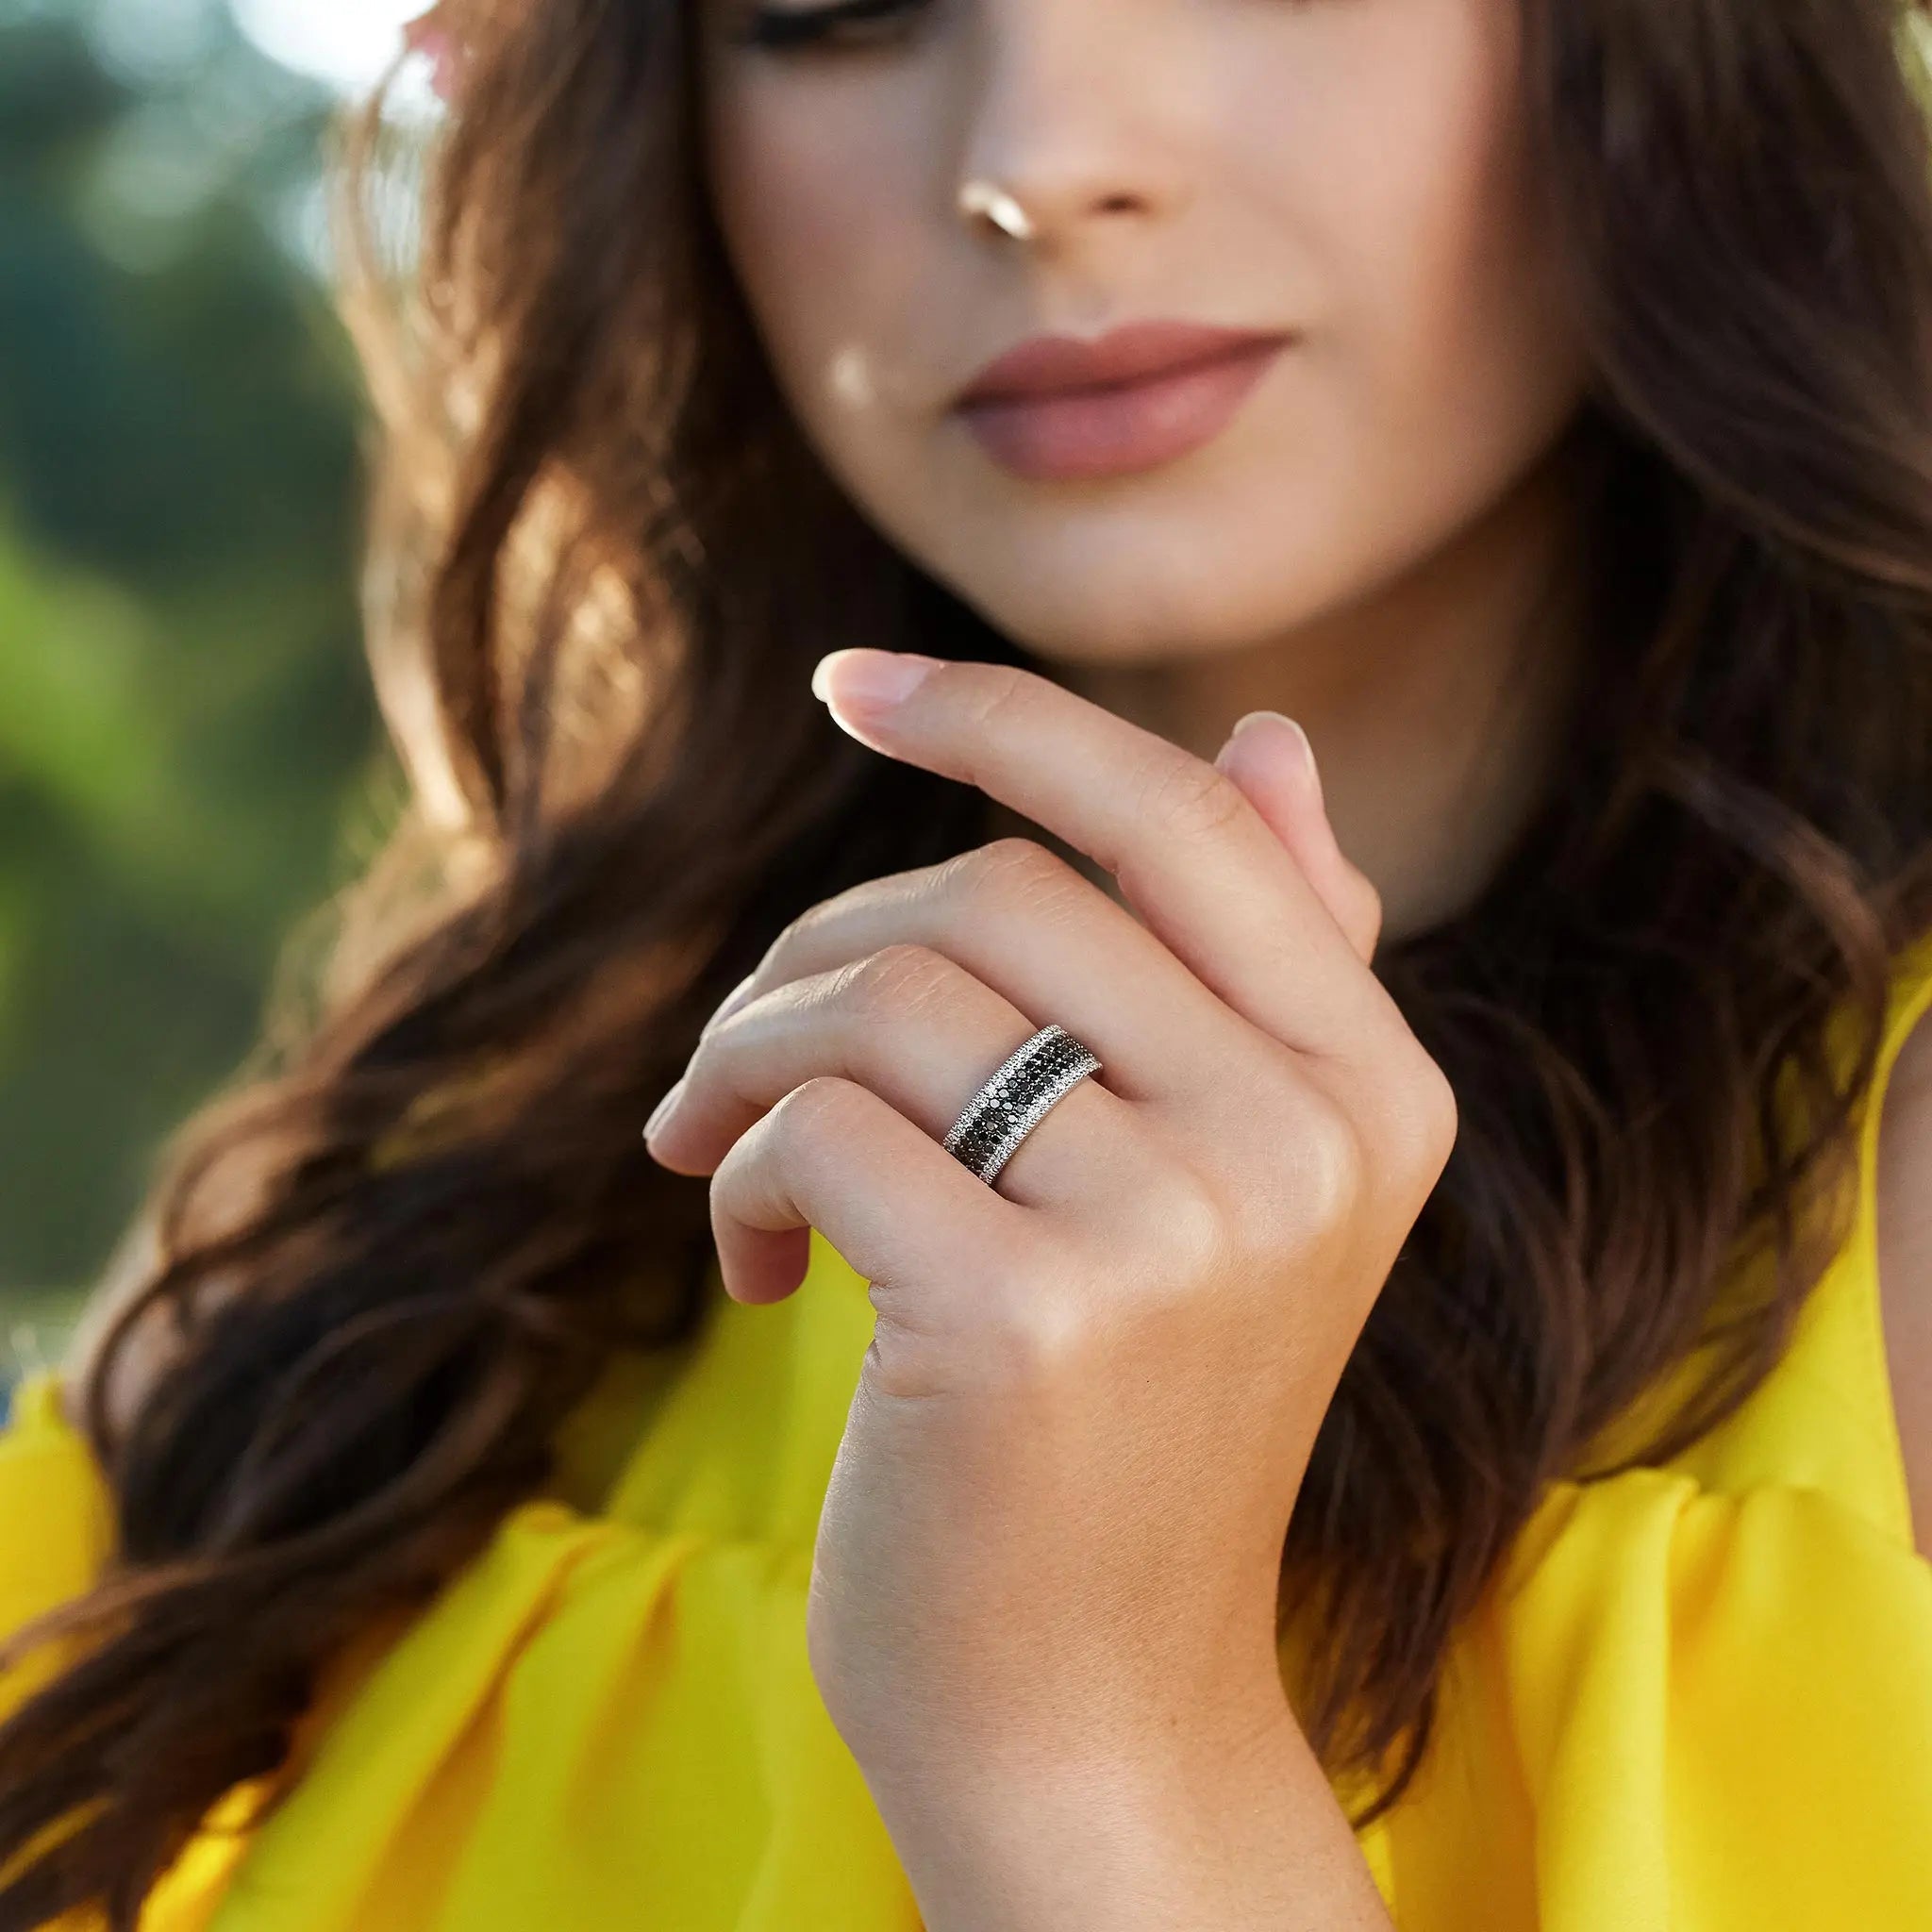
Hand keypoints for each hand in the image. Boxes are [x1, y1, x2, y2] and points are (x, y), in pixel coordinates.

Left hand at [643, 650, 1456, 1800]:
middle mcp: (1305, 1141)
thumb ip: (1267, 960)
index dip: (997, 717)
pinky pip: (819, 1124)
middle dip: (820, 956)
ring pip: (886, 992)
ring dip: (755, 1056)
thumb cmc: (1133, 1424)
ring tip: (721, 1150)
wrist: (1092, 1707)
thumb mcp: (1235, 1188)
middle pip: (993, 893)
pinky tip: (757, 1259)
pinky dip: (741, 1169)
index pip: (1171, 815)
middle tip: (745, 1067)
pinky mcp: (1025, 1321)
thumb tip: (1271, 732)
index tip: (849, 682)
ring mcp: (1179, 1231)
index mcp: (1371, 1086)